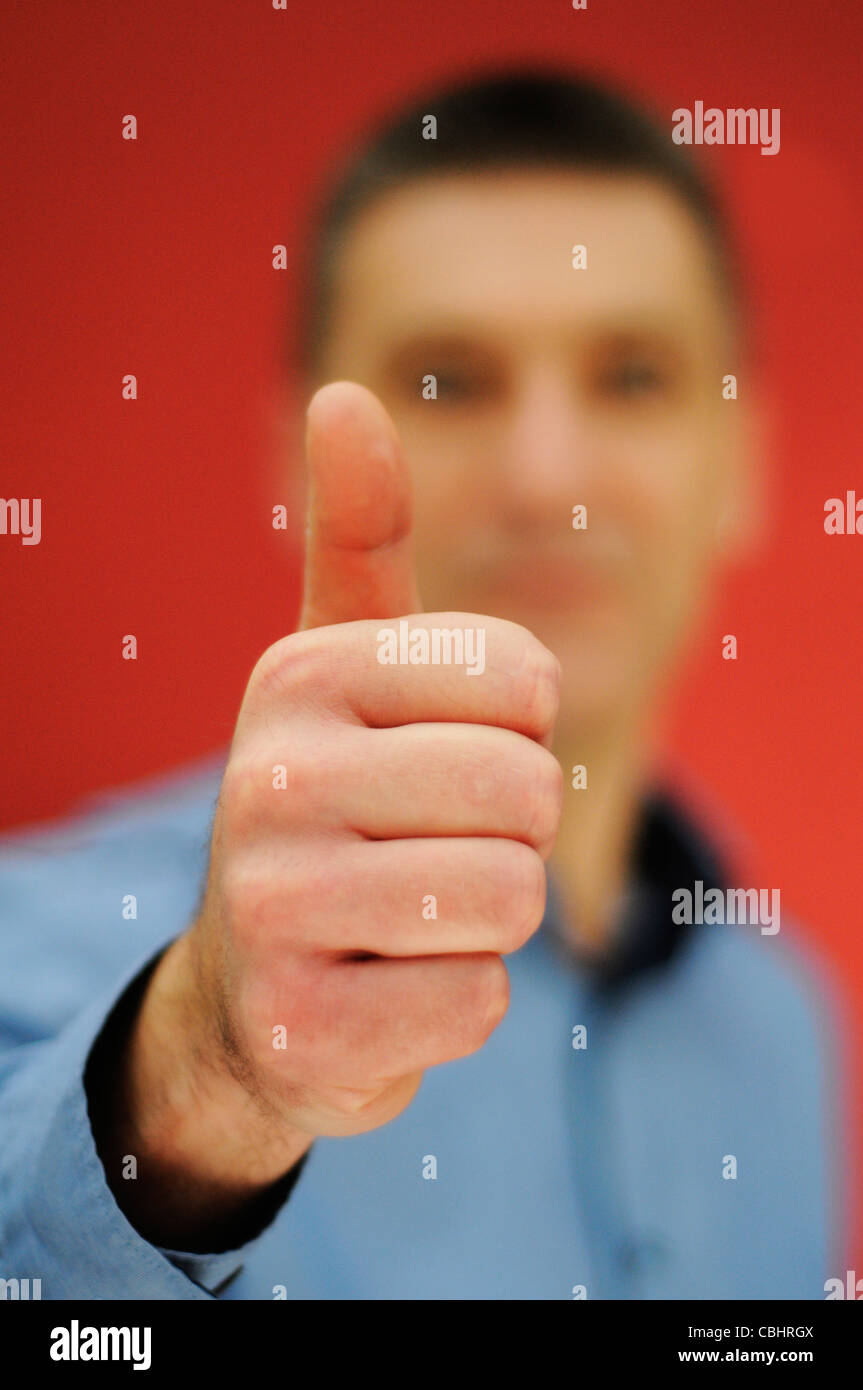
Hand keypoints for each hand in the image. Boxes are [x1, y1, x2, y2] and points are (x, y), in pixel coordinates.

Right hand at [92, 381, 562, 1248]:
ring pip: (509, 900)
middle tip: (430, 849)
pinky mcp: (302, 1027)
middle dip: (509, 834)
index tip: (447, 757)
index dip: (519, 732)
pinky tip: (382, 987)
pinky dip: (456, 1003)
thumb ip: (358, 537)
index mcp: (298, 676)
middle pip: (523, 795)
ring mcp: (273, 909)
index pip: (522, 683)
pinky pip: (477, 1003)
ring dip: (488, 920)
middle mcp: (267, 780)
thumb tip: (342, 392)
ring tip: (409, 916)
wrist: (257, 984)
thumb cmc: (335, 803)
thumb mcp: (342, 669)